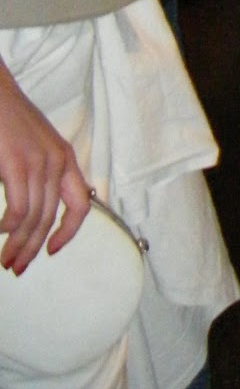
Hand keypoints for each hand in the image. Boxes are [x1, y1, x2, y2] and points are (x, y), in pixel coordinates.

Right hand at [0, 67, 91, 274]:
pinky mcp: (18, 162)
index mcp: (64, 158)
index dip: (69, 233)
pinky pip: (19, 207)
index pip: (81, 205)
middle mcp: (58, 161)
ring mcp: (39, 161)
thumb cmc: (7, 121)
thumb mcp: (32, 148)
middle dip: (33, 248)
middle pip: (51, 218)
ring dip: (18, 244)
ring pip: (34, 218)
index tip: (51, 251)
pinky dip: (9, 226)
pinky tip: (0, 232)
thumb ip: (37, 175)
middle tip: (16, 267)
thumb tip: (29, 213)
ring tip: (5, 259)